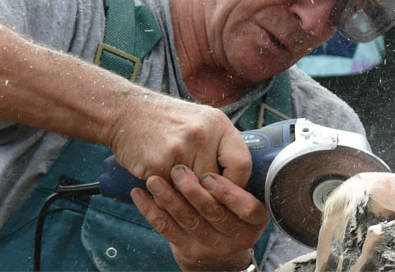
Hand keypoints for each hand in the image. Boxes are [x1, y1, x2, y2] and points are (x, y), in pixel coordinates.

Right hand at [107, 93, 251, 187]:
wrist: (126, 111)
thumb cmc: (166, 121)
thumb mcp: (200, 122)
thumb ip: (219, 147)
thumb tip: (236, 184)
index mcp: (219, 123)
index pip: (242, 165)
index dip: (235, 184)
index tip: (223, 191)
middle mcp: (204, 134)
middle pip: (216, 183)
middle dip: (205, 192)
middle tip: (192, 189)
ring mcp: (182, 147)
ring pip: (193, 191)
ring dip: (183, 194)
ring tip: (173, 183)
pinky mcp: (160, 162)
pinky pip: (170, 192)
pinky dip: (165, 192)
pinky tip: (157, 177)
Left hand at [131, 165, 269, 270]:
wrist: (216, 243)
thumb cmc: (228, 202)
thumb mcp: (242, 191)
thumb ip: (235, 171)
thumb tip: (215, 143)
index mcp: (256, 219)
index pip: (248, 207)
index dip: (227, 193)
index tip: (208, 176)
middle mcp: (239, 236)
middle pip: (214, 212)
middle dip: (193, 191)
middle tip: (176, 170)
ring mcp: (214, 246)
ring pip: (188, 219)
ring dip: (168, 198)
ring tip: (153, 179)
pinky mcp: (190, 251)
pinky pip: (167, 229)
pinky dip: (151, 211)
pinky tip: (139, 194)